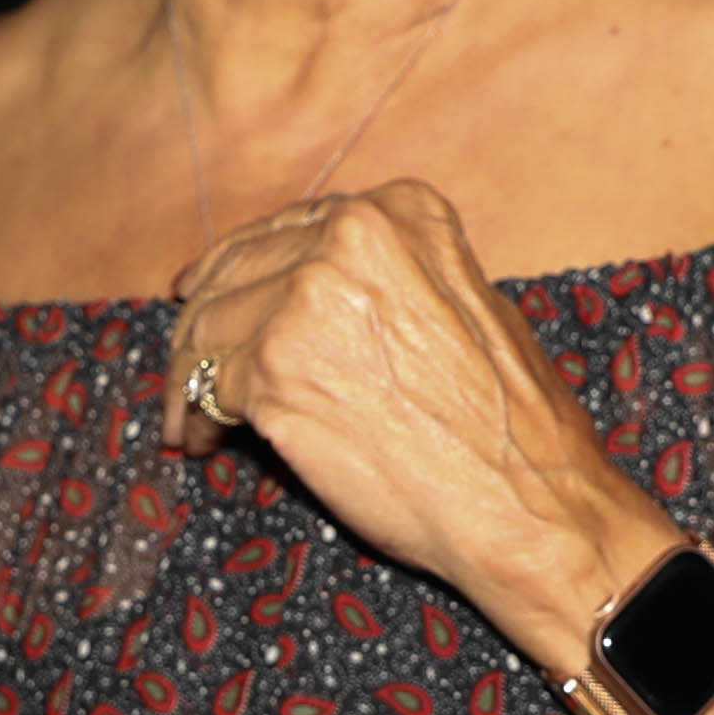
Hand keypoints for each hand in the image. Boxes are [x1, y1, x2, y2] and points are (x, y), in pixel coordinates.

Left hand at [165, 181, 678, 675]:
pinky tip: (204, 444)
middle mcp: (348, 237)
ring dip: (190, 379)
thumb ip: (388, 278)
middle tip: (185, 368)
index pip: (287, 230)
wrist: (528, 502)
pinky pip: (205, 388)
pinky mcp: (273, 370)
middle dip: (203, 324)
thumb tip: (304, 291)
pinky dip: (196, 419)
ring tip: (189, 421)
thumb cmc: (508, 427)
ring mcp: (305, 301)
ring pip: (208, 329)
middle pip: (234, 273)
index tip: (206, 292)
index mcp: (400, 212)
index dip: (239, 266)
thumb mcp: (465, 306)